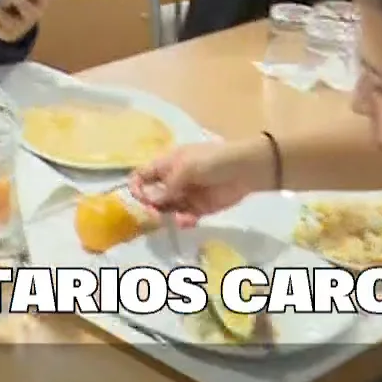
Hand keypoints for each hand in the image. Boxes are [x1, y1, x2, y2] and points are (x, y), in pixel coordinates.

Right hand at [129, 140, 267, 227]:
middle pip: (152, 196)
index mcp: (167, 164)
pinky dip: (184, 221)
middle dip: (151, 206)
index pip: (142, 175)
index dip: (136, 186)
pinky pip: (185, 218)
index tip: (139, 198)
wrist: (245, 170)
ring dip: (168, 214)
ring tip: (177, 217)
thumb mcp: (187, 168)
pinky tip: (187, 221)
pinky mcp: (199, 209)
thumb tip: (151, 201)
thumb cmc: (213, 161)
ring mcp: (186, 195)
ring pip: (168, 209)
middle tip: (155, 214)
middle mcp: (173, 180)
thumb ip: (168, 186)